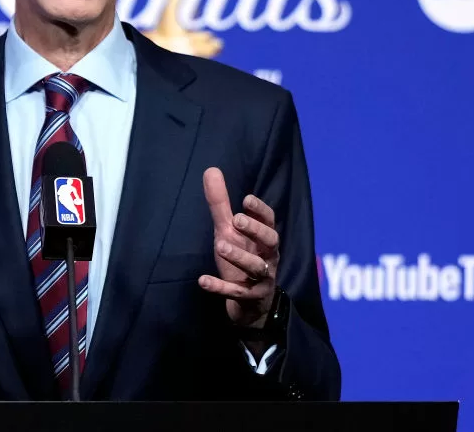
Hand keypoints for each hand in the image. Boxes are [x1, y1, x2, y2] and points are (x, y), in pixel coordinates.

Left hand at [199, 167, 279, 328]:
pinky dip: (220, 288)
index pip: (269, 221)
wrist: (251, 304)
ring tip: (220, 245)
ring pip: (256, 268)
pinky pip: (238, 293)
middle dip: (255, 230)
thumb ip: (221, 204)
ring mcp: (261, 279)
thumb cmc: (242, 257)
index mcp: (264, 239)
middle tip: (237, 219)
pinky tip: (202, 280)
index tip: (246, 199)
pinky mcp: (250, 298)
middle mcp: (267, 257)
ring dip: (239, 256)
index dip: (260, 210)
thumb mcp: (229, 231)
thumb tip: (210, 169)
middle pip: (270, 241)